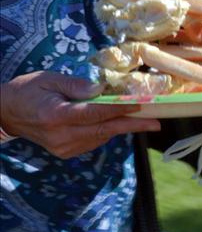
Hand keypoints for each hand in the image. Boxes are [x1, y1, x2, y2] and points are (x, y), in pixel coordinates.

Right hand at [0, 71, 160, 158]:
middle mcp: (61, 136)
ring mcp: (64, 147)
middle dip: (133, 125)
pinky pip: (94, 141)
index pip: (94, 113)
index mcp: (55, 115)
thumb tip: (100, 90)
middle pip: (104, 130)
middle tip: (156, 123)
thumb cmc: (29, 91)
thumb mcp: (49, 79)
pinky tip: (117, 121)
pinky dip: (108, 130)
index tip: (140, 105)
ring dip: (123, 127)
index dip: (119, 109)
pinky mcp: (67, 152)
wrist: (8, 114)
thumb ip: (75, 85)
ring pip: (101, 137)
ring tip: (144, 118)